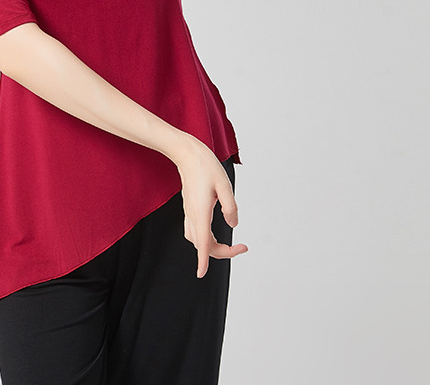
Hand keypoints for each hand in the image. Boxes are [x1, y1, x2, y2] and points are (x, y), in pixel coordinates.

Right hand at [173, 136, 248, 277]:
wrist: (187, 153)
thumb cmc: (206, 166)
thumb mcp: (225, 185)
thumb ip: (231, 207)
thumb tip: (233, 224)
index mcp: (201, 211)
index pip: (202, 243)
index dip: (202, 261)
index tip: (201, 274)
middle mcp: (193, 215)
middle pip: (203, 244)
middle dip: (222, 252)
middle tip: (242, 247)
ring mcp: (189, 212)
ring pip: (197, 239)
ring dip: (211, 247)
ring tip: (229, 244)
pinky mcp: (189, 208)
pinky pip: (195, 231)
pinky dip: (205, 239)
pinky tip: (213, 234)